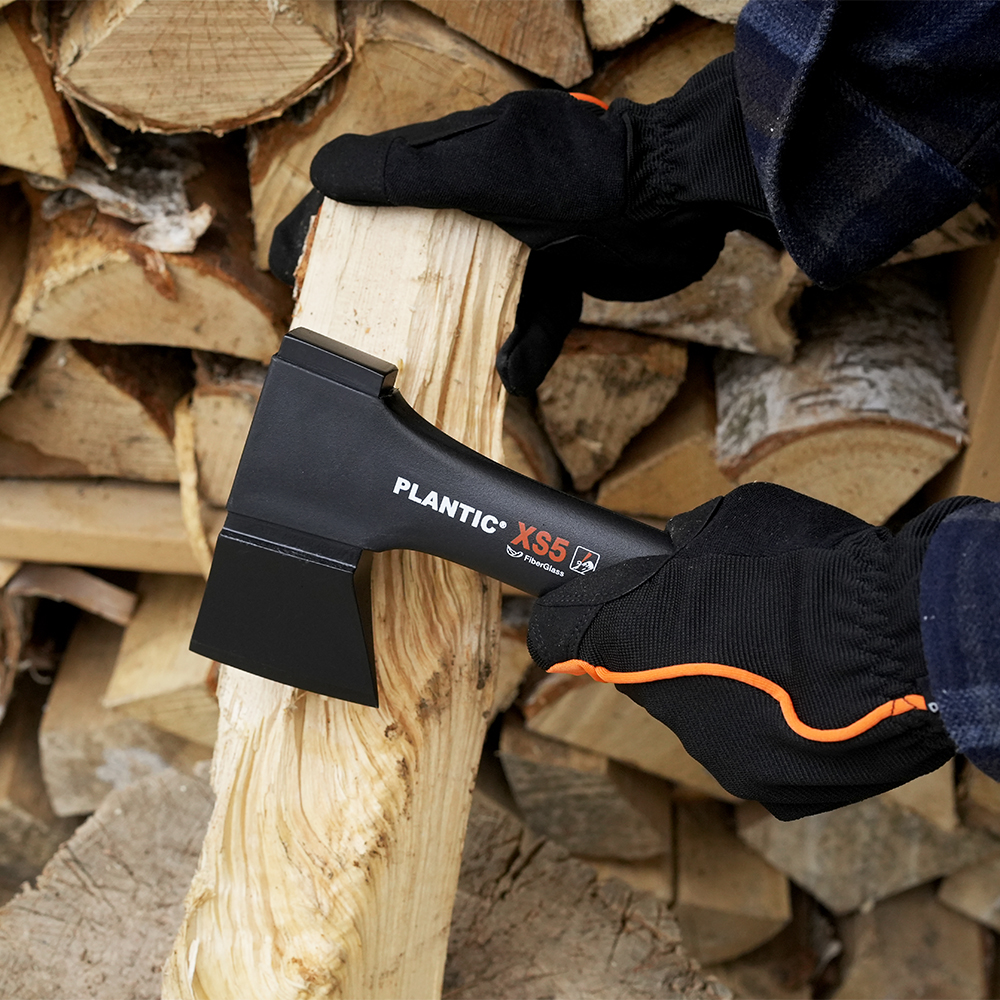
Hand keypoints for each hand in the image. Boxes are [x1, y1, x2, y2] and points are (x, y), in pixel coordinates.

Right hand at [270, 54, 778, 395]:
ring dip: (460, 341)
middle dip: (388, 300)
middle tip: (357, 345)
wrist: (689, 198)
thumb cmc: (592, 172)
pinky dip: (523, 348)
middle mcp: (479, 198)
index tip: (292, 275)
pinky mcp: (559, 275)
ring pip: (467, 300)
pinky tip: (515, 372)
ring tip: (444, 378)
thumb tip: (327, 176)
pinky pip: (526, 320)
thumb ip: (414, 171)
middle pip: (412, 253)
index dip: (325, 229)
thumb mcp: (495, 164)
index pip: (366, 191)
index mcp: (452, 160)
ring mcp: (521, 239)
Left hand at [527, 483, 983, 819]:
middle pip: (635, 672)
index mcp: (638, 629)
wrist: (908, 643)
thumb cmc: (819, 567)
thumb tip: (665, 554)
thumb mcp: (734, 520)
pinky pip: (741, 741)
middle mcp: (661, 700)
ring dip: (716, 682)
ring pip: (691, 710)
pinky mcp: (759, 784)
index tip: (566, 605)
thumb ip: (682, 544)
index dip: (565, 613)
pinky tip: (799, 692)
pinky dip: (759, 718)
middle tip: (712, 618)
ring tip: (775, 653)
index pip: (557, 630)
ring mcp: (710, 749)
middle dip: (659, 645)